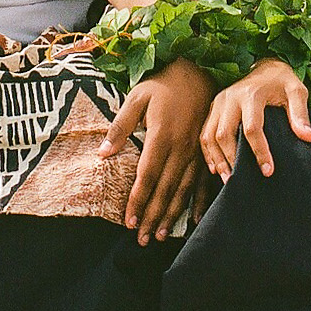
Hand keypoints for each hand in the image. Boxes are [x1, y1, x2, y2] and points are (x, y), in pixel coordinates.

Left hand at [98, 57, 213, 243]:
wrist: (199, 71)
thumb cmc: (163, 85)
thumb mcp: (137, 97)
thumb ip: (120, 126)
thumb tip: (103, 154)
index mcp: (162, 136)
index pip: (147, 176)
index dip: (137, 200)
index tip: (128, 221)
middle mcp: (181, 148)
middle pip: (165, 188)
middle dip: (152, 216)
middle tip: (141, 239)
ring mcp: (197, 151)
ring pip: (183, 189)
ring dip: (171, 214)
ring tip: (159, 235)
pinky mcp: (207, 151)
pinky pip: (203, 181)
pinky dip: (199, 202)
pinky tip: (193, 220)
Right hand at [199, 57, 310, 180]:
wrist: (266, 66)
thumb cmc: (282, 82)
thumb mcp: (296, 91)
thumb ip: (300, 113)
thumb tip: (308, 137)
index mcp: (251, 94)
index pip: (252, 128)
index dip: (259, 151)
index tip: (268, 170)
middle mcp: (231, 98)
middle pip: (224, 134)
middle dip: (232, 159)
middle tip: (241, 180)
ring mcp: (219, 102)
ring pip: (210, 135)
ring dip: (217, 159)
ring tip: (228, 179)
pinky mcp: (214, 108)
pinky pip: (205, 133)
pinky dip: (208, 153)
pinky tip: (216, 168)